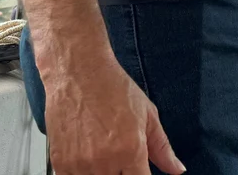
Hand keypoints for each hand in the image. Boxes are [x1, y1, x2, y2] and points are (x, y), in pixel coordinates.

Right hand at [43, 58, 183, 174]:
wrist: (78, 73)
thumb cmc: (113, 89)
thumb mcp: (147, 115)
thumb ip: (162, 148)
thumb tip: (177, 170)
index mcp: (131, 150)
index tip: (141, 170)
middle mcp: (105, 162)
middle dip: (124, 174)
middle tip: (124, 161)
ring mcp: (80, 164)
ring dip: (105, 174)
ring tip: (106, 155)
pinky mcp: (60, 163)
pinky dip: (84, 173)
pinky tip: (90, 160)